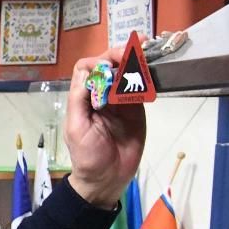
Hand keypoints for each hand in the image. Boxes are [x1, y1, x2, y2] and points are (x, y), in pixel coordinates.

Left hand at [64, 46, 146, 208]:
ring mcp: (119, 100)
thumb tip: (91, 74)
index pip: (86, 69)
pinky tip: (151, 68)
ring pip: (124, 72)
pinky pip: (140, 87)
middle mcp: (100, 95)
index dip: (98, 62)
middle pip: (107, 65)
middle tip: (135, 49)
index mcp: (82, 98)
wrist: (107, 178)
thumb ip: (80, 100)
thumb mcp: (76, 127)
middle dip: (118, 54)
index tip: (110, 65)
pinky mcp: (136, 108)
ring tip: (146, 51)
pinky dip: (145, 75)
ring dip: (134, 59)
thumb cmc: (87, 155)